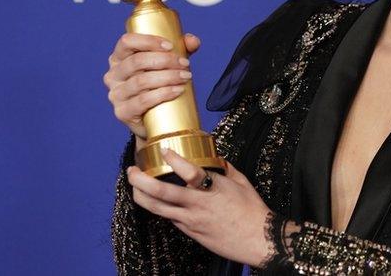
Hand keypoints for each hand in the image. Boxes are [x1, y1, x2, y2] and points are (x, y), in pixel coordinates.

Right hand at [103, 32, 200, 138]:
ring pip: (141, 81)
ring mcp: (116, 95)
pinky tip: (178, 90)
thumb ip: (181, 49)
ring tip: (185, 76)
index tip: (171, 46)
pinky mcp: (122, 112)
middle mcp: (113, 75)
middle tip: (184, 64)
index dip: (149, 41)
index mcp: (118, 58)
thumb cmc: (158, 85)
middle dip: (165, 60)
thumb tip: (192, 41)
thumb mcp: (168, 64)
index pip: (127, 42)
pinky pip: (143, 101)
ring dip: (167, 77)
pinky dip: (163, 94)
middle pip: (137, 61)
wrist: (155, 120)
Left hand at [126, 149, 274, 265]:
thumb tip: (213, 157)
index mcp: (214, 189)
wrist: (258, 240)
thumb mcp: (242, 182)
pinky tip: (154, 201)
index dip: (174, 160)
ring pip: (158, 208)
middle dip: (141, 181)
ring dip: (141, 196)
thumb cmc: (252, 211)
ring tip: (134, 186)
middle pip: (162, 192)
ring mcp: (191, 220)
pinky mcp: (189, 232)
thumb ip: (224, 168)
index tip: (164, 149)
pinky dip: (159, 207)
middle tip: (132, 171)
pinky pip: (169, 218)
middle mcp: (199, 205)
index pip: (190, 172)